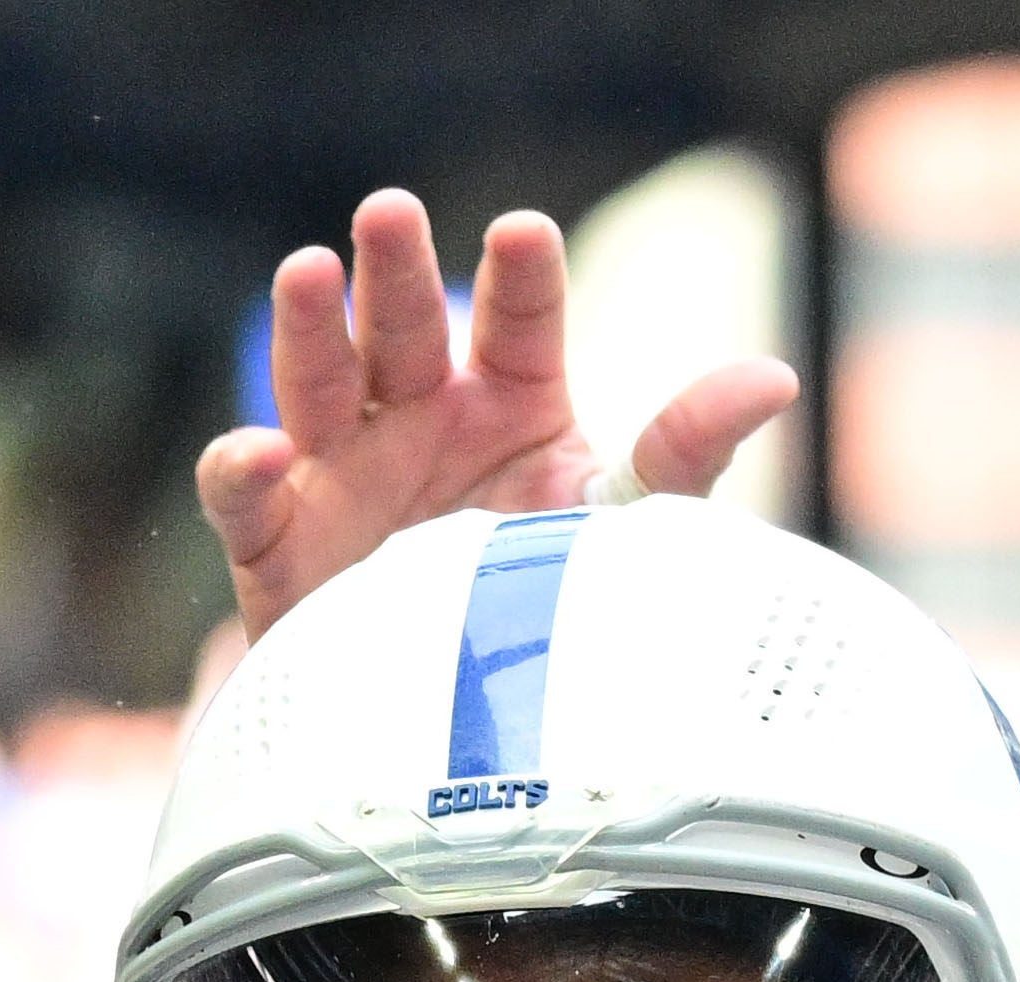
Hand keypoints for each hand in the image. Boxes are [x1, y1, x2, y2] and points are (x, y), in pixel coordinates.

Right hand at [203, 198, 803, 641]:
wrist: (468, 728)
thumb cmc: (549, 603)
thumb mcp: (623, 530)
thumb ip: (682, 452)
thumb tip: (773, 378)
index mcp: (510, 402)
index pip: (518, 322)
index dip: (519, 279)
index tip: (524, 237)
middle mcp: (421, 419)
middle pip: (403, 329)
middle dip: (394, 270)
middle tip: (389, 214)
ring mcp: (344, 472)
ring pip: (317, 385)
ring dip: (307, 330)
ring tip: (307, 273)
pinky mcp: (281, 544)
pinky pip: (250, 499)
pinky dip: (246, 470)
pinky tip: (265, 451)